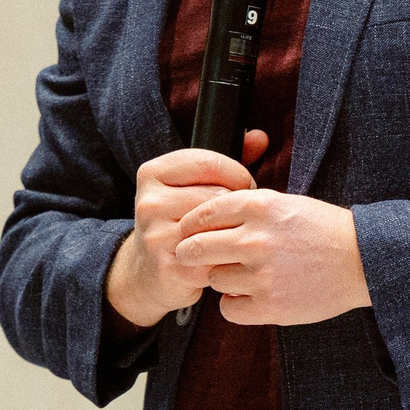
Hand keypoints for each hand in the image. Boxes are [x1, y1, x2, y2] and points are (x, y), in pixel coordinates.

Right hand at [105, 132, 267, 324]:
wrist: (149, 273)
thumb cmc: (178, 222)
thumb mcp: (190, 186)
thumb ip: (224, 162)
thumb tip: (260, 136)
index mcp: (152, 173)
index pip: (208, 162)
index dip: (237, 175)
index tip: (243, 189)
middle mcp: (149, 202)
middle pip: (217, 196)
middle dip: (238, 206)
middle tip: (241, 217)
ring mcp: (156, 235)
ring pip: (218, 225)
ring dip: (235, 232)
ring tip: (233, 235)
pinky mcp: (170, 266)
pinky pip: (216, 255)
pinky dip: (228, 257)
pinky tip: (226, 258)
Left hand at [172, 188, 371, 326]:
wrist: (362, 260)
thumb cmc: (322, 230)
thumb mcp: (284, 203)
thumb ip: (244, 208)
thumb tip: (201, 220)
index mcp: (259, 206)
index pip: (202, 214)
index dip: (191, 225)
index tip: (190, 233)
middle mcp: (256, 238)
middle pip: (195, 248)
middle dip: (190, 253)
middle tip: (195, 257)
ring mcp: (263, 274)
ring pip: (213, 279)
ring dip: (222, 279)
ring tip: (245, 276)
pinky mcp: (271, 305)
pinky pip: (228, 309)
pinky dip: (235, 305)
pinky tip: (250, 296)